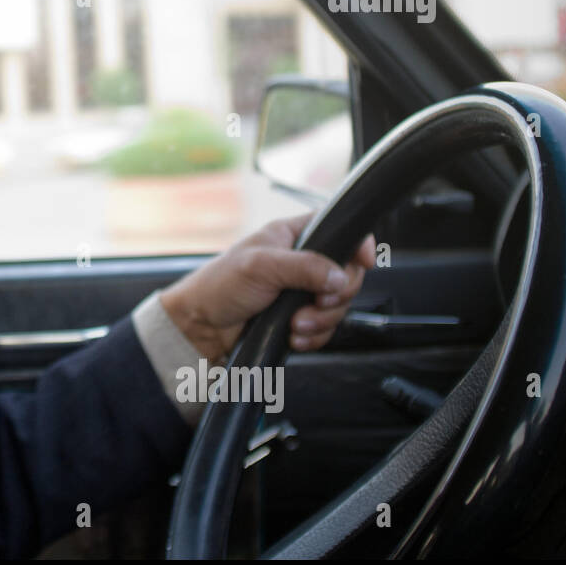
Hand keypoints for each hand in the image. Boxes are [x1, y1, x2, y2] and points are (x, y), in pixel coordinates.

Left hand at [159, 213, 373, 363]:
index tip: (365, 261)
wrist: (200, 327)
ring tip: (294, 324)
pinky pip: (325, 328)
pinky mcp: (299, 318)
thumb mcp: (260, 266)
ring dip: (321, 320)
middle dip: (336, 295)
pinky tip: (293, 335)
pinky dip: (313, 336)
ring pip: (338, 305)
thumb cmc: (219, 286)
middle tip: (316, 302)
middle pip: (347, 274)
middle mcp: (302, 262)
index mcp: (292, 236)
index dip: (357, 243)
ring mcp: (301, 292)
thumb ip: (304, 267)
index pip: (339, 228)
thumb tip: (341, 275)